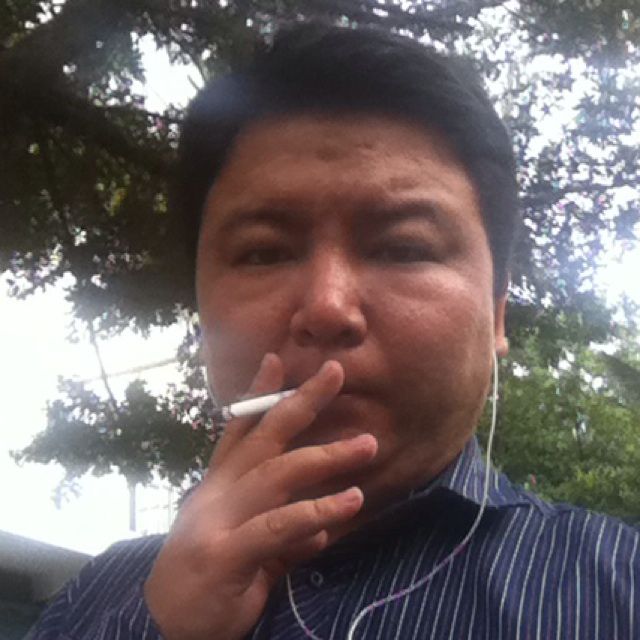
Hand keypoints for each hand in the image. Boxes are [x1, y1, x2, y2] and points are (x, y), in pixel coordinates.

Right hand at [144, 354, 377, 639]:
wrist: (162, 626)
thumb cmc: (208, 580)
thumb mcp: (247, 549)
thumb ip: (282, 534)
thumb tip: (321, 532)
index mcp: (220, 485)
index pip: (240, 428)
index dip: (258, 393)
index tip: (278, 358)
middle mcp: (217, 493)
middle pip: (264, 437)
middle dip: (302, 401)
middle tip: (337, 372)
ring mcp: (219, 520)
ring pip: (278, 474)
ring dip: (326, 456)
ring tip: (368, 446)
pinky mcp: (226, 554)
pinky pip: (279, 525)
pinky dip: (317, 512)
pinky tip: (351, 501)